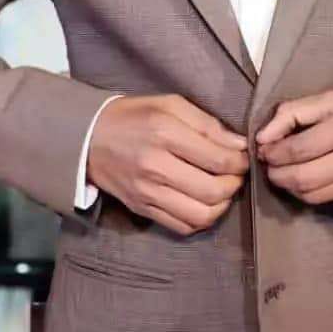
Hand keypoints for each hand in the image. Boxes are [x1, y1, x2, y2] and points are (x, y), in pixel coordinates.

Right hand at [87, 93, 248, 235]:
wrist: (89, 138)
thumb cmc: (134, 116)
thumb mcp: (170, 104)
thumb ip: (207, 124)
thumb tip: (239, 144)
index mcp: (165, 134)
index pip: (218, 159)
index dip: (240, 162)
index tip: (243, 157)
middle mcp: (156, 167)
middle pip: (213, 191)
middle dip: (235, 184)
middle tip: (236, 174)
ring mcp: (147, 193)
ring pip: (200, 215)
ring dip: (222, 205)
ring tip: (223, 190)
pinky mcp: (142, 209)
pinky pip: (182, 226)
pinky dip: (201, 220)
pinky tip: (204, 203)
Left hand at [254, 88, 332, 203]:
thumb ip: (295, 112)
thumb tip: (263, 137)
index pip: (301, 148)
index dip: (275, 153)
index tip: (263, 150)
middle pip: (305, 177)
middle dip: (278, 175)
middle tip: (268, 166)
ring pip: (315, 195)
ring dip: (290, 187)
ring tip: (283, 173)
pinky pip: (331, 199)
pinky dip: (312, 191)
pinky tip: (308, 178)